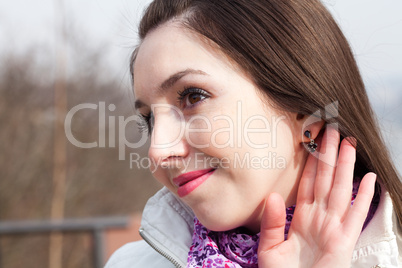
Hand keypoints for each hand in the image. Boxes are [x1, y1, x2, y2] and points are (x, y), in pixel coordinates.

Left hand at [257, 126, 375, 267]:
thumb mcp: (269, 248)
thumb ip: (271, 222)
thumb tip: (273, 195)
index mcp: (302, 218)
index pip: (308, 183)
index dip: (311, 162)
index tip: (312, 141)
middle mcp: (319, 219)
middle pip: (326, 180)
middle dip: (330, 156)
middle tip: (333, 130)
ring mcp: (333, 228)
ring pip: (342, 190)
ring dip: (346, 167)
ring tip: (349, 144)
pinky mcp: (344, 242)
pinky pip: (356, 216)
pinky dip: (365, 198)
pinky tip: (370, 179)